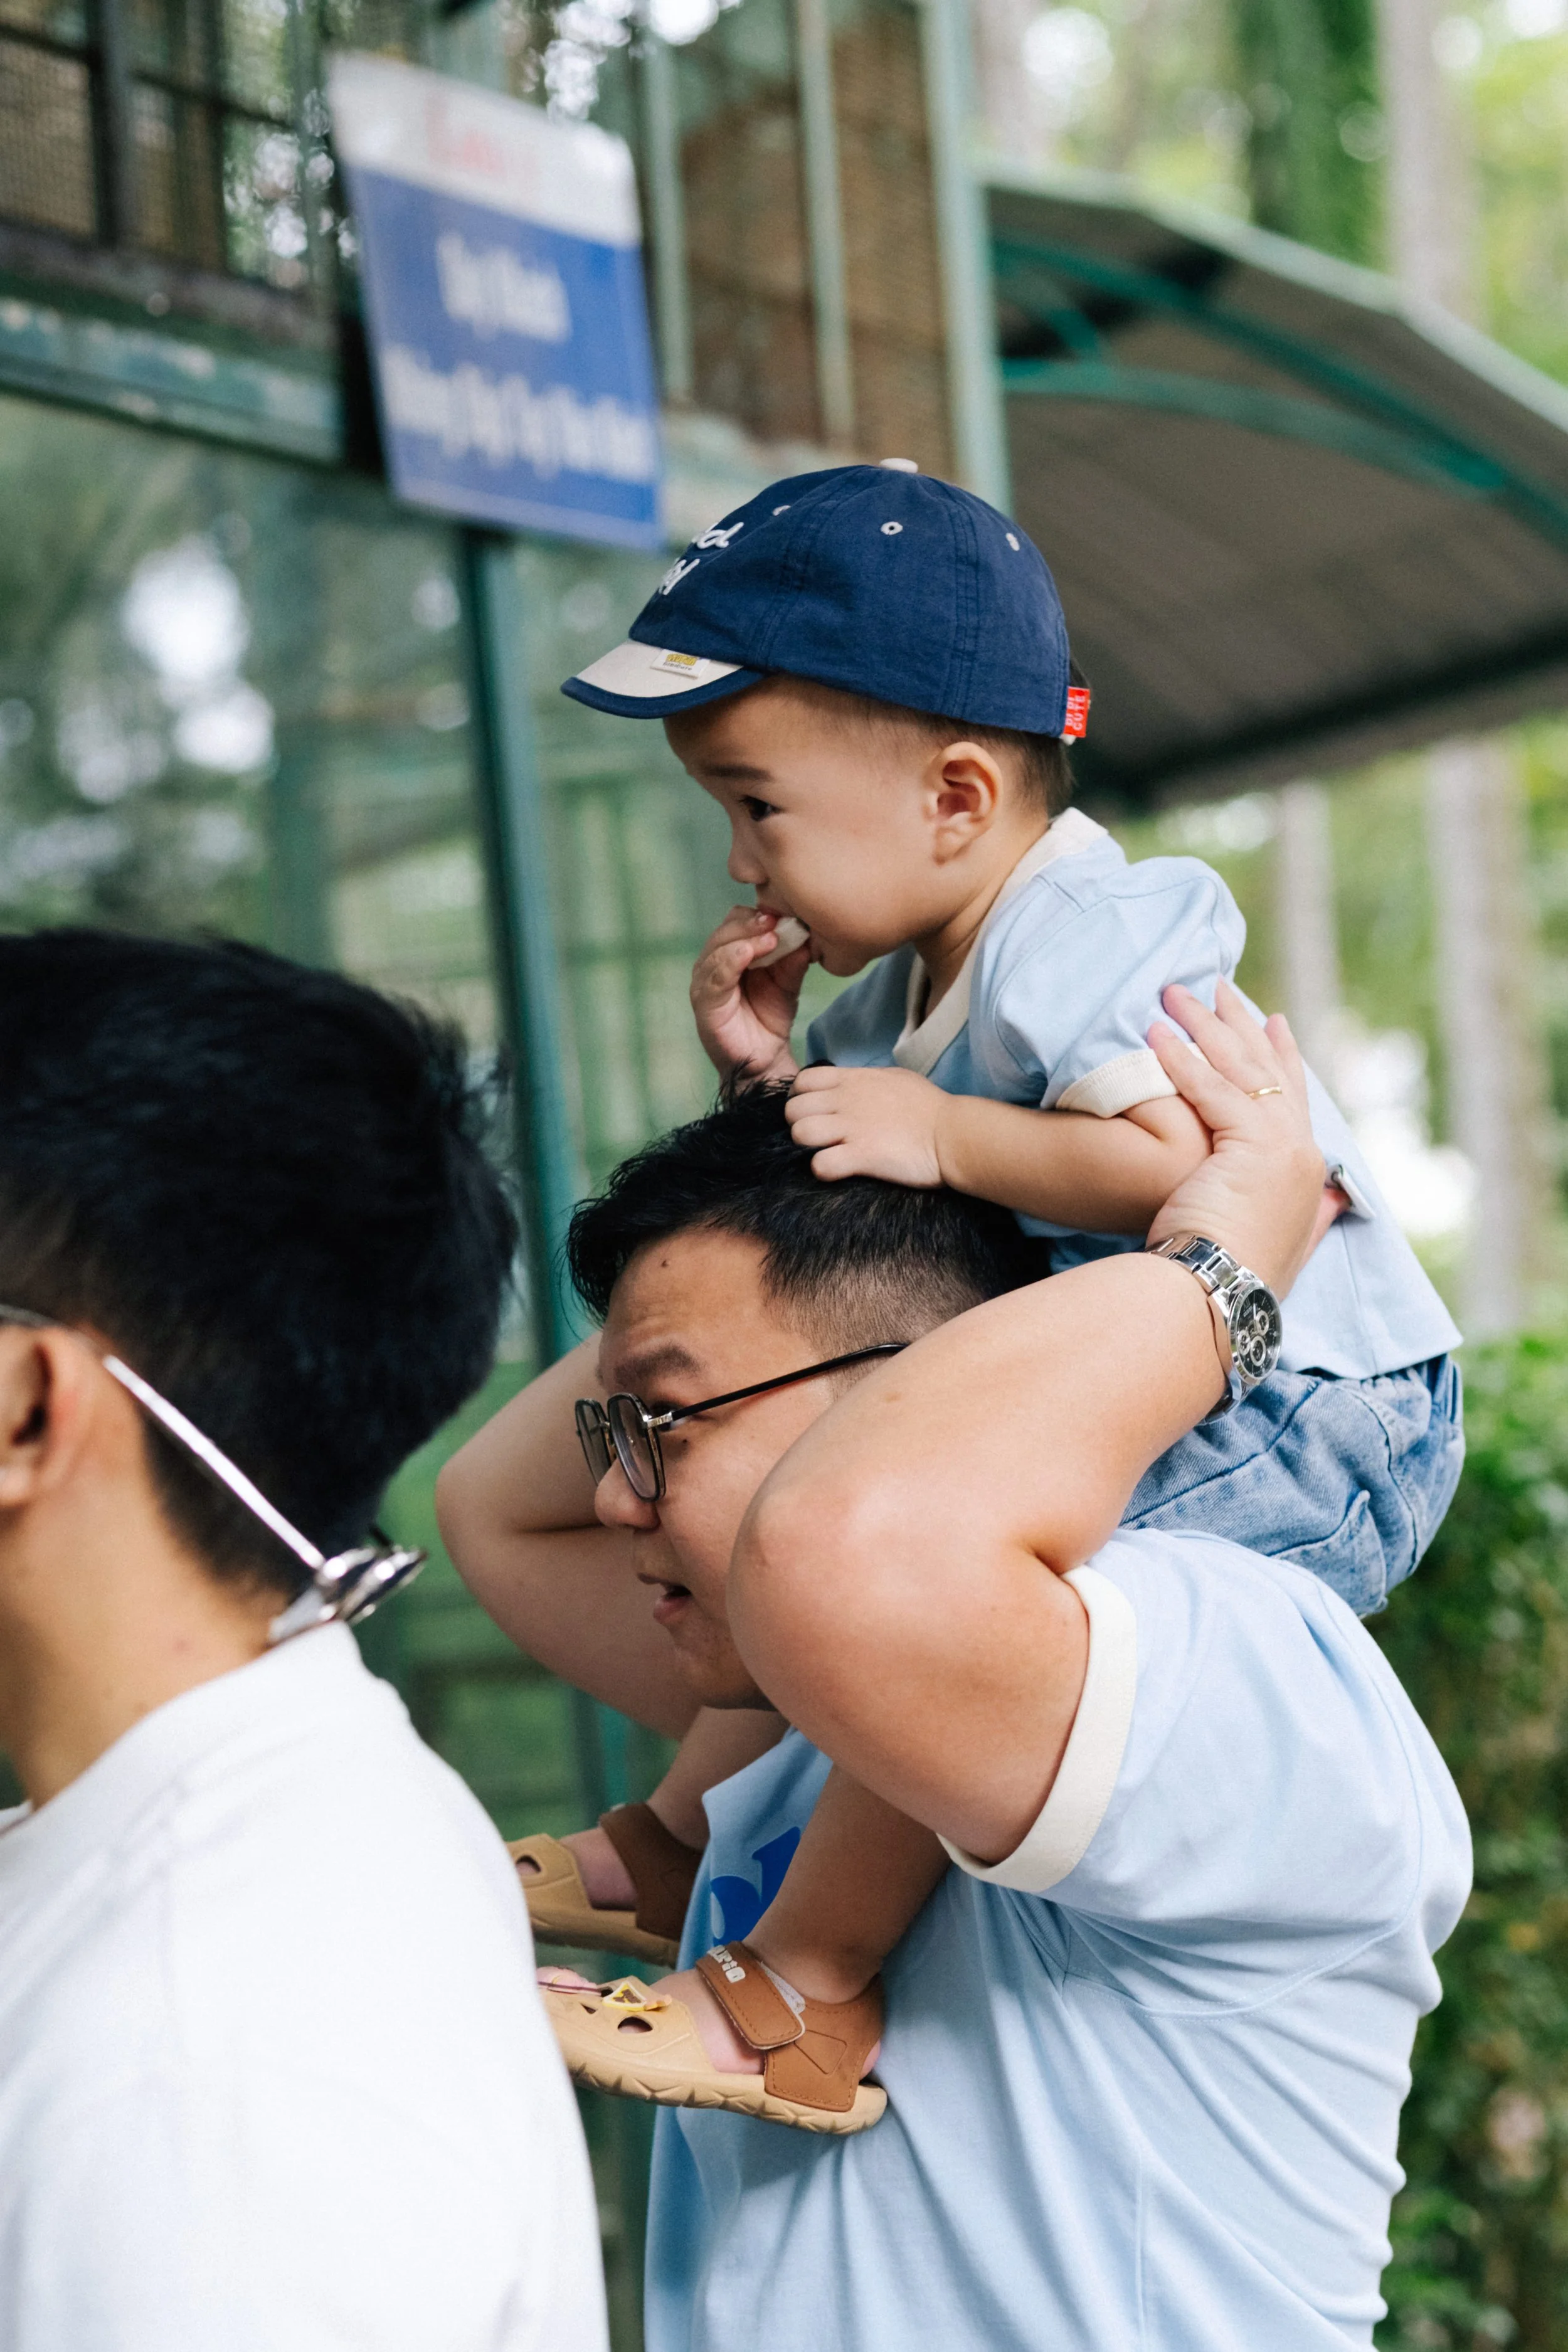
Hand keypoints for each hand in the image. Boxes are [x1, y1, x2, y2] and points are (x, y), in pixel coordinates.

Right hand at [690, 905, 808, 1083]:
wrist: (764, 1061)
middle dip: (752, 922)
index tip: (784, 912)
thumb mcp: (788, 983)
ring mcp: (705, 981)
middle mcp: (713, 962)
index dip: (759, 914)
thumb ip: (793, 960)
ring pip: (718, 948)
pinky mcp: (704, 1002)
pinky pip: (714, 977)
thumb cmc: (770, 1017)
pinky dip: (730, 961)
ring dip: (744, 938)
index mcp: (730, 952)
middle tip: (776, 920)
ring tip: (770, 936)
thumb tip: (805, 934)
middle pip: (726, 929)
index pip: (737, 920)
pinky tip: (747, 953)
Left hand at [787, 1063, 947, 1184]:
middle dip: (799, 1125)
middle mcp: (846, 1100)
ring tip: (826, 1152)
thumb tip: (853, 1084)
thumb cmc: (928, 1107)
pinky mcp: (861, 1155)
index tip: (815, 1112)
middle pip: (793, 1109)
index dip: (801, 1098)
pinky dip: (824, 1170)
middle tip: (819, 1138)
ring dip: (807, 1147)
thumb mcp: (894, 1079)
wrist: (952, 1133)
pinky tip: (838, 1170)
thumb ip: (866, 1080)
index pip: (803, 1080)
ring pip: (799, 1133)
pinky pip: (820, 1165)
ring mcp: (851, 1127)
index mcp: (853, 1080)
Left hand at [1146, 980, 1325, 1296]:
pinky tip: (1153, 1035)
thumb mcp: (1269, 1240)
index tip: (1270, 1020)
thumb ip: (1299, 1215)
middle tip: (1214, 983)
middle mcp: (1304, 1155)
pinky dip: (1181, 1061)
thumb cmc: (1227, 1279)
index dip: (1282, 1055)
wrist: (1220, 1302)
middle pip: (1272, 1070)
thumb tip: (1329, 1201)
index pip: (1296, 1098)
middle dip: (1241, 1023)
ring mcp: (1284, 1150)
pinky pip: (1212, 1091)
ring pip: (1241, 1071)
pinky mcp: (1252, 1150)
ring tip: (1170, 992)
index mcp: (1308, 1174)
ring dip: (1203, 1027)